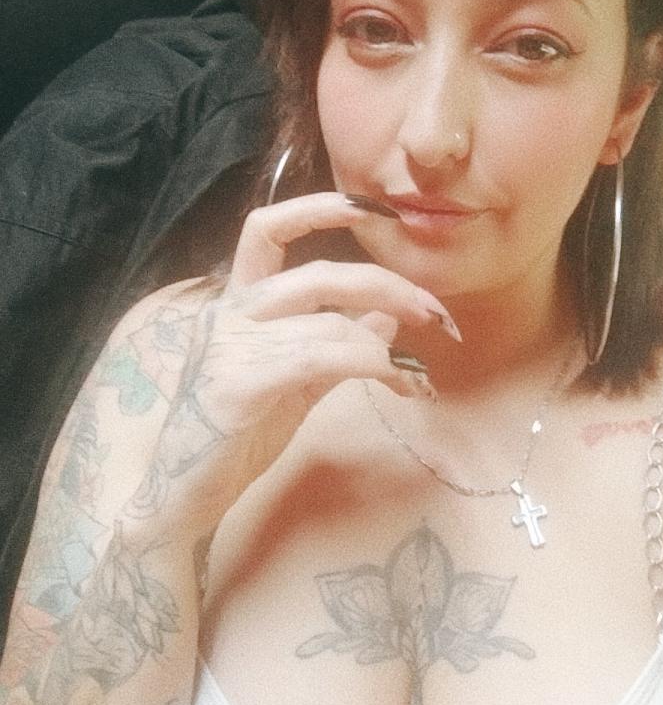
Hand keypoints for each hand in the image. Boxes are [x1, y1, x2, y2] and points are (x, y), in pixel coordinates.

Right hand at [126, 193, 455, 532]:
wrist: (182, 497)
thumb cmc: (234, 440)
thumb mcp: (296, 384)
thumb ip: (336, 347)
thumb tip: (388, 318)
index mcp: (236, 303)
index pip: (266, 228)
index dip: (318, 207)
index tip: (375, 208)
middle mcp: (227, 314)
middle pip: (317, 272)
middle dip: (387, 286)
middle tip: (438, 315)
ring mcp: (227, 347)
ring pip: (326, 320)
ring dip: (389, 342)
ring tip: (421, 374)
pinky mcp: (236, 385)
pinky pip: (319, 357)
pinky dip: (371, 365)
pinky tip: (399, 384)